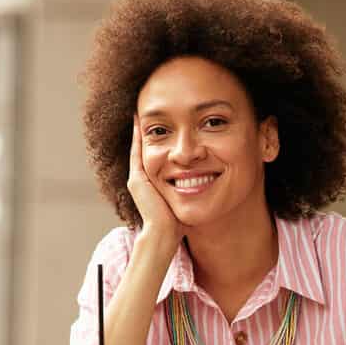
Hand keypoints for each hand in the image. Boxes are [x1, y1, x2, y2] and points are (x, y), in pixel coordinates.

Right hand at [128, 115, 183, 252]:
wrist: (165, 235)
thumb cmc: (179, 222)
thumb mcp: (187, 198)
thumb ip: (192, 188)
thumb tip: (209, 182)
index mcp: (154, 183)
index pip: (157, 155)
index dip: (161, 139)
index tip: (166, 123)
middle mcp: (143, 179)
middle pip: (147, 148)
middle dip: (150, 130)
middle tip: (150, 110)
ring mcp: (138, 179)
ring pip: (140, 147)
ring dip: (142, 129)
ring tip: (142, 109)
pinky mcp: (137, 179)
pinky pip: (137, 152)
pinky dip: (138, 136)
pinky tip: (140, 121)